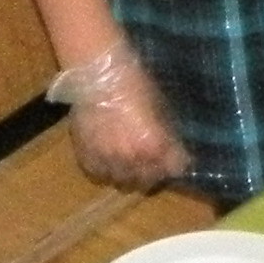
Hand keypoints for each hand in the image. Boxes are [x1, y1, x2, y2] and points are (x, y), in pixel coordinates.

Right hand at [52, 42, 188, 191]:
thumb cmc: (136, 86)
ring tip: (131, 162)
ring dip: (130, 175)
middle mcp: (132, 159)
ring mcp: (107, 162)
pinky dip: (107, 171)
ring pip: (123, 183)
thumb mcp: (162, 109)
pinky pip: (100, 176)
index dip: (177, 164)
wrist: (98, 79)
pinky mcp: (86, 159)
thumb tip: (173, 148)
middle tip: (154, 162)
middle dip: (154, 173)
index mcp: (155, 146)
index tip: (177, 159)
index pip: (175, 169)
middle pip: (148, 181)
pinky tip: (111, 159)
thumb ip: (167, 134)